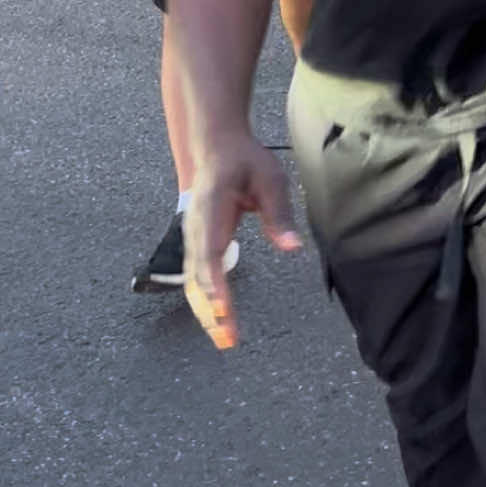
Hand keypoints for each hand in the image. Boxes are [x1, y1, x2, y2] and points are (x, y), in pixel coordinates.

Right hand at [183, 132, 301, 349]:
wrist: (216, 147)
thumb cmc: (245, 161)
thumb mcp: (270, 179)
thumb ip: (279, 213)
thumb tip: (292, 248)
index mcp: (211, 208)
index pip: (209, 252)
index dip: (214, 283)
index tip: (223, 308)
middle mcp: (194, 227)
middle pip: (198, 275)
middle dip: (212, 309)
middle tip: (228, 339)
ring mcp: (191, 236)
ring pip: (193, 281)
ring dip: (207, 310)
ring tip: (224, 339)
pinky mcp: (196, 244)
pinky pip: (196, 277)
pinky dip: (205, 300)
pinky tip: (217, 319)